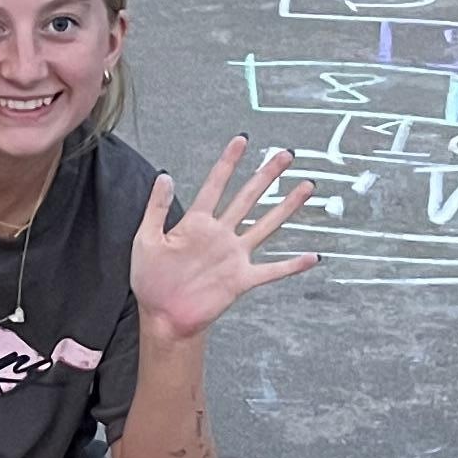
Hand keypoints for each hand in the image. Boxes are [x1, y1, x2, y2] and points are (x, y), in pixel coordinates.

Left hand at [128, 137, 316, 344]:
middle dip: (267, 176)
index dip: (228, 163)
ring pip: (266, 225)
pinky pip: (271, 270)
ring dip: (286, 207)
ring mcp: (233, 256)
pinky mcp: (241, 279)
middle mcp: (220, 235)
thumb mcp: (146, 240)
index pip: (215, 185)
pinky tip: (311, 257)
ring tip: (305, 188)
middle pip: (248, 198)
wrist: (163, 316)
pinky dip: (291, 265)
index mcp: (196, 223)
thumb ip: (156, 209)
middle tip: (285, 155)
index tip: (241, 141)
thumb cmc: (151, 280)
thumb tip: (164, 176)